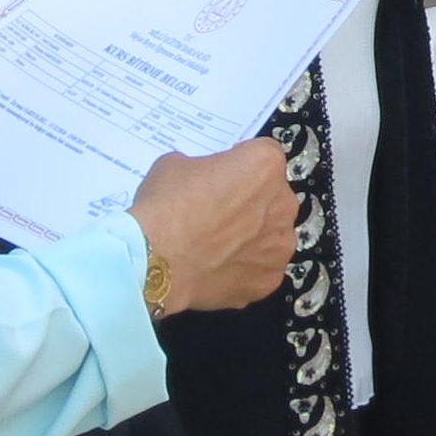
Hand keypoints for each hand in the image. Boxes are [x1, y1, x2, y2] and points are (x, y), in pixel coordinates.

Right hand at [130, 138, 294, 312]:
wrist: (153, 262)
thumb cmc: (165, 210)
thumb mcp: (176, 164)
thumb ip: (204, 167)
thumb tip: (203, 178)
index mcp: (264, 165)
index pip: (264, 155)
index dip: (240, 164)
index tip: (224, 174)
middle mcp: (282, 203)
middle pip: (272, 196)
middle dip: (249, 201)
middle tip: (217, 212)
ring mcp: (279, 245)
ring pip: (271, 234)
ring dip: (251, 236)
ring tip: (216, 244)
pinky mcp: (268, 280)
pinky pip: (261, 268)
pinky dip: (244, 268)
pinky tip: (217, 266)